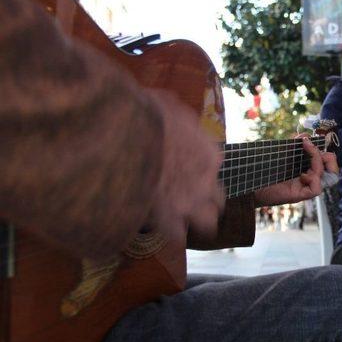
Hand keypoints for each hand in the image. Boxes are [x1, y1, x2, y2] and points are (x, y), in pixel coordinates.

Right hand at [147, 97, 224, 242]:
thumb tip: (173, 113)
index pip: (215, 168)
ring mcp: (190, 202)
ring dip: (195, 221)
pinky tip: (154, 224)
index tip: (186, 170)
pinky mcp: (169, 219)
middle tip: (185, 198)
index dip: (200, 171)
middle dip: (205, 201)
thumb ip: (178, 118)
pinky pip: (177, 235)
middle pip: (217, 200)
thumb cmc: (144, 113)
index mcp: (209, 154)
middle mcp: (207, 181)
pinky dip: (167, 231)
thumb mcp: (168, 106)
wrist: (124, 134)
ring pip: (208, 223)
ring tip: (178, 220)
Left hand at [255, 136, 337, 205]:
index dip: (325, 153)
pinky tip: (301, 174)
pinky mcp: (298, 195)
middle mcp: (308, 179)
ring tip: (305, 151)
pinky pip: (316, 189)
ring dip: (318, 162)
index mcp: (306, 168)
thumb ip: (294, 144)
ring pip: (327, 178)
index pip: (327, 162)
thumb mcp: (282, 152)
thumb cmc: (263, 168)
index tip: (308, 142)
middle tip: (310, 147)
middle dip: (328, 158)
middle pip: (333, 171)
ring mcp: (304, 188)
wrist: (248, 180)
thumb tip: (306, 135)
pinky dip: (313, 179)